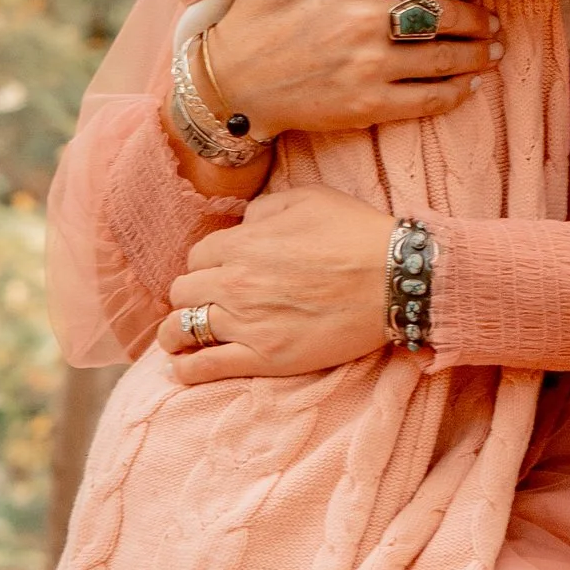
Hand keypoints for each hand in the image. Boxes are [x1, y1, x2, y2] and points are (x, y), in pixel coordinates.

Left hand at [161, 188, 395, 376]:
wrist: (393, 279)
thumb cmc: (356, 234)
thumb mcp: (307, 199)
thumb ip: (264, 209)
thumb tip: (243, 223)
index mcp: (242, 243)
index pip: (196, 256)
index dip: (204, 265)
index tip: (216, 273)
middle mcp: (234, 282)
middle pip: (183, 292)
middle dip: (190, 296)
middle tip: (204, 303)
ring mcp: (246, 323)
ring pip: (181, 330)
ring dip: (176, 333)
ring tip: (180, 339)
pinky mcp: (264, 357)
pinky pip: (205, 368)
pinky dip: (187, 370)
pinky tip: (186, 369)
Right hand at [203, 0, 499, 144]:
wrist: (228, 85)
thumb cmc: (252, 17)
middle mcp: (366, 20)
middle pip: (444, 13)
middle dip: (477, 16)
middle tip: (492, 21)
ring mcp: (370, 66)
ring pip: (444, 56)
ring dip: (478, 53)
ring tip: (494, 51)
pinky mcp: (368, 105)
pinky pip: (427, 98)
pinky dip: (456, 92)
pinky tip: (469, 86)